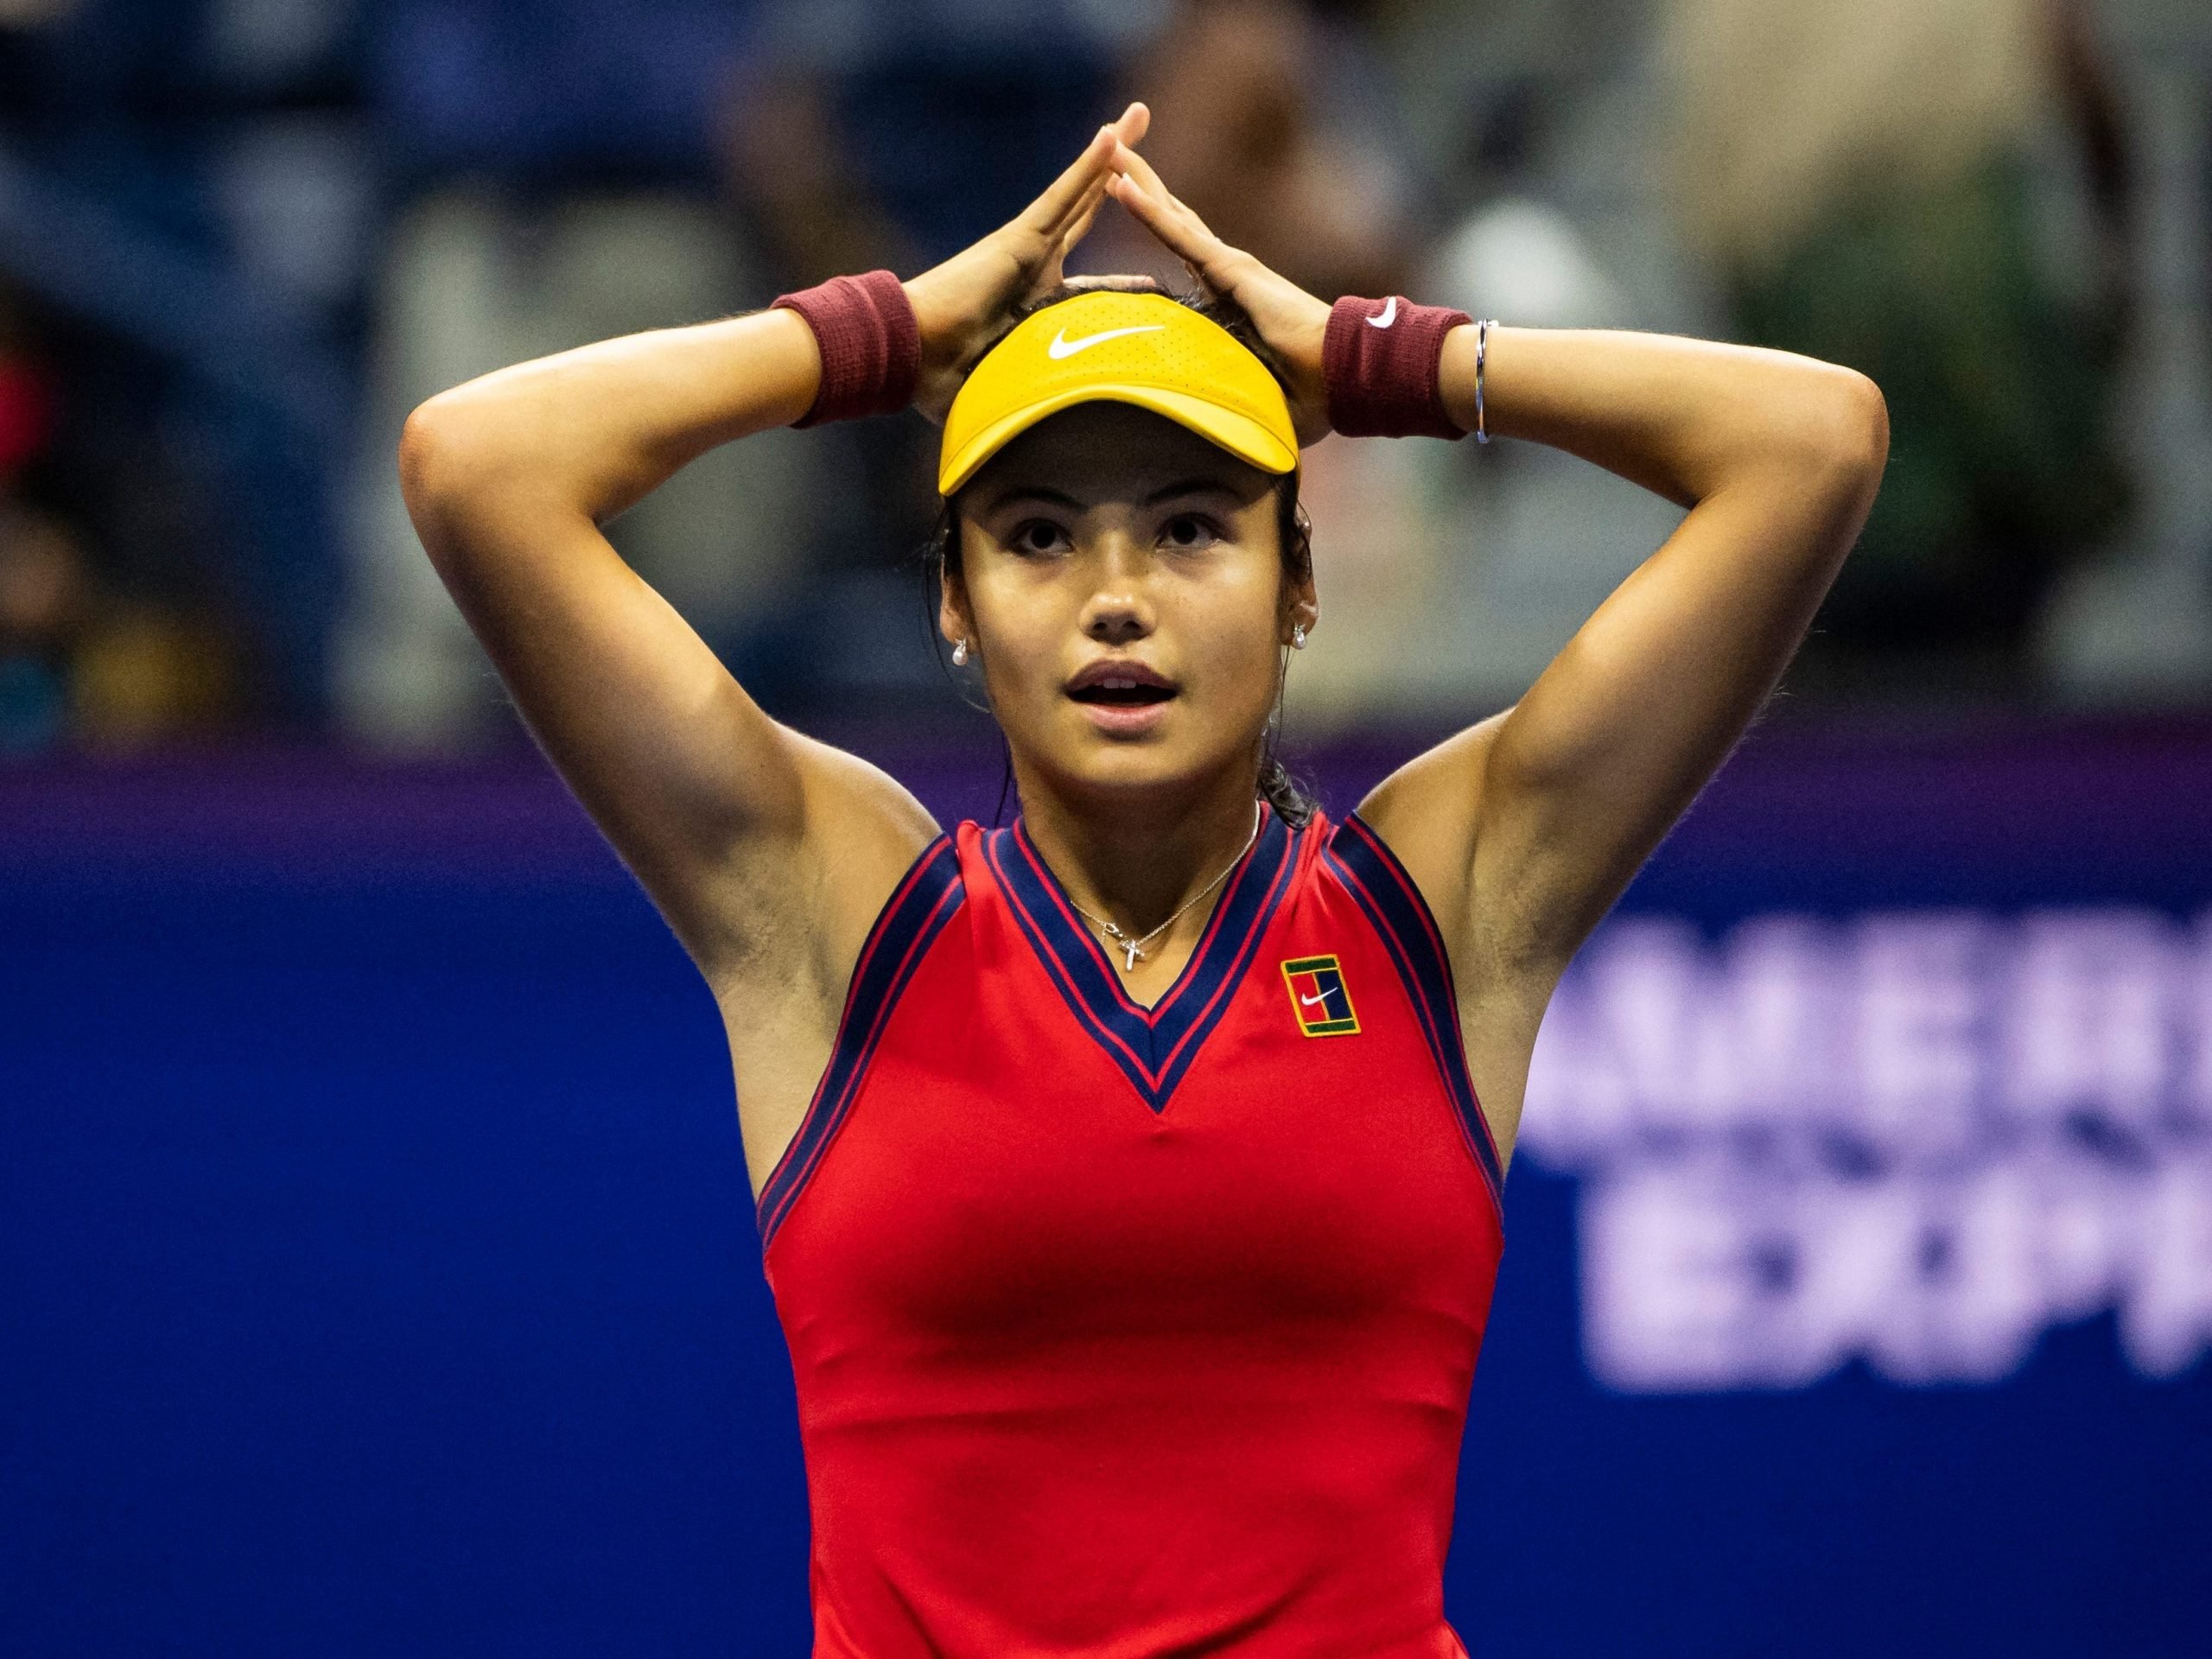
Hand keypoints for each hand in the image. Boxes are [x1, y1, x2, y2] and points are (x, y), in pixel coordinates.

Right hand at [903, 103, 1150, 425]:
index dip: (1121, 284)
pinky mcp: (1019, 238)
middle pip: (1087, 217)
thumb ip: (1030, 415)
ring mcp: (1028, 248)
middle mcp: (1035, 268)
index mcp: (1035, 306)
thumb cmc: (944, 384)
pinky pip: (1063, 195)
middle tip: (1147, 155)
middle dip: (1119, 187)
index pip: (1088, 287)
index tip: (1152, 283)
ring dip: (1111, 156)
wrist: (907, 357)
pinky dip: (1089, 166)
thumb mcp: (1009, 397)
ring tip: (1138, 118)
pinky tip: (1117, 134)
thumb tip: (1038, 471)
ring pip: (1080, 194)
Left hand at [1105, 141, 1332, 444]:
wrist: (1349, 378)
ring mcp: (1229, 267)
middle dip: (1142, 186)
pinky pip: (1179, 235)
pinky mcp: (1231, 271)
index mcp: (1231, 298)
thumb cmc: (1315, 393)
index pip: (1186, 253)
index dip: (1160, 223)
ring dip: (1138, 184)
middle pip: (1174, 221)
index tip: (1130, 200)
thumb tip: (1207, 431)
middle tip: (1110, 153)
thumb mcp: (1255, 395)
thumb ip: (1228, 399)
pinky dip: (1149, 210)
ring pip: (1171, 217)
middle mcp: (1228, 273)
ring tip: (1106, 150)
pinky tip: (1119, 185)